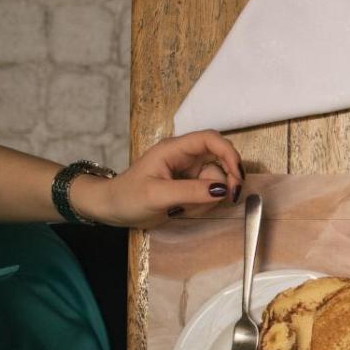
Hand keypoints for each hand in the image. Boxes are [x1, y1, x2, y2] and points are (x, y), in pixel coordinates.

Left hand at [73, 130, 243, 228]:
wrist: (112, 210)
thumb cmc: (128, 197)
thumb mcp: (157, 195)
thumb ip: (189, 191)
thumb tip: (222, 189)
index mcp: (175, 150)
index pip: (210, 139)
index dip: (229, 153)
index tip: (237, 177)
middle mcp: (185, 157)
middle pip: (220, 161)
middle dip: (225, 180)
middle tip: (227, 199)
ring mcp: (189, 173)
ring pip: (216, 181)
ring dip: (209, 198)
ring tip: (185, 209)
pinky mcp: (190, 187)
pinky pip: (209, 194)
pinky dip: (204, 204)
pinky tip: (185, 210)